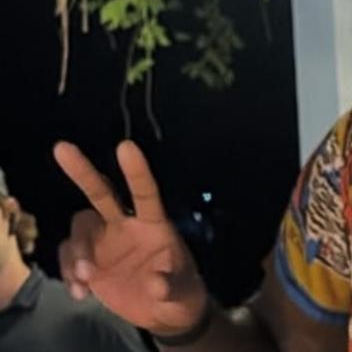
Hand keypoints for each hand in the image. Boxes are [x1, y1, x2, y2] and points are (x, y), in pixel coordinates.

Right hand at [55, 140, 207, 335]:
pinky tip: (80, 293)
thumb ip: (171, 286)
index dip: (136, 171)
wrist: (164, 312)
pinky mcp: (89, 261)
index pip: (145, 192)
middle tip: (62, 148)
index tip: (125, 146)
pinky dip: (67, 271)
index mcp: (154, 224)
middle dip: (82, 171)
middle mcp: (126, 225)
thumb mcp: (183, 292)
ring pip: (80, 226)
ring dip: (77, 250)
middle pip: (102, 192)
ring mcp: (105, 241)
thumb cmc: (180, 291)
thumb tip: (156, 285)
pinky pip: (69, 254)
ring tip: (86, 278)